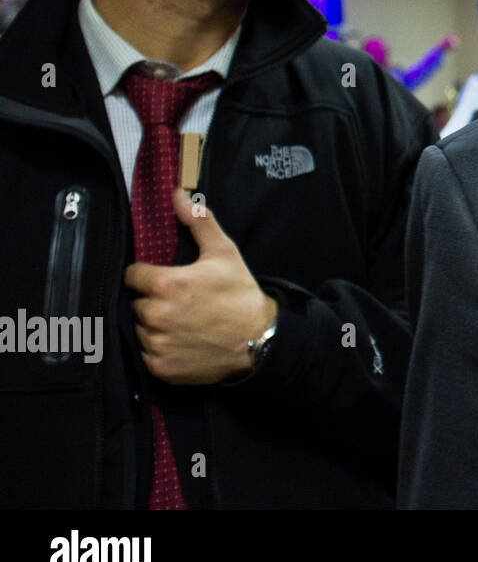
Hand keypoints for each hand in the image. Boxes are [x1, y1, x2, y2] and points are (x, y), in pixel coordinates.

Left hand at [123, 187, 277, 384]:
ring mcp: (157, 343)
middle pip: (136, 302)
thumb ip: (198, 220)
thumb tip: (177, 194)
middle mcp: (156, 315)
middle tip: (180, 301)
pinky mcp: (160, 367)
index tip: (165, 279)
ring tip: (183, 322)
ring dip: (154, 325)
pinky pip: (146, 353)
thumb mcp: (224, 252)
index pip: (132, 275)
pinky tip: (182, 341)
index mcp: (166, 284)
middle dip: (152, 300)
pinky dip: (159, 349)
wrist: (260, 339)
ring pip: (139, 328)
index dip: (148, 275)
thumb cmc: (240, 294)